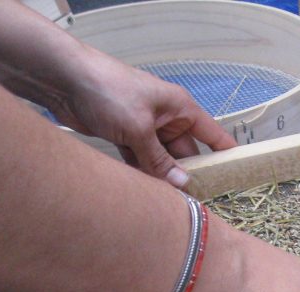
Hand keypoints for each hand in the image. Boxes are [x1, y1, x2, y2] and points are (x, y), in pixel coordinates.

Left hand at [55, 48, 235, 187]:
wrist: (63, 79)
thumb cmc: (108, 91)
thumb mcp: (139, 128)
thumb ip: (160, 160)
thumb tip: (183, 184)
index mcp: (180, 109)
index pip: (213, 135)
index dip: (226, 155)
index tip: (236, 178)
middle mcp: (167, 119)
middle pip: (186, 154)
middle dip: (188, 176)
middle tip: (193, 204)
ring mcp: (146, 129)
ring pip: (162, 160)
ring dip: (163, 178)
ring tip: (170, 204)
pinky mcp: (125, 136)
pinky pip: (142, 160)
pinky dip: (143, 174)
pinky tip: (147, 192)